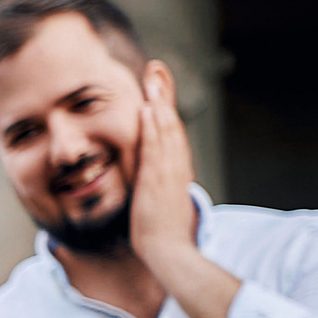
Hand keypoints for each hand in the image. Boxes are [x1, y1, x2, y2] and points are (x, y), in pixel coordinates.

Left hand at [128, 61, 198, 272]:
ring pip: (165, 128)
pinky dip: (154, 127)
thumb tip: (143, 182)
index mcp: (173, 168)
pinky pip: (156, 148)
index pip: (168, 131)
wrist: (167, 250)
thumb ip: (150, 186)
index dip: (162, 106)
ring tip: (153, 75)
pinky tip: (147, 109)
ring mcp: (168, 170)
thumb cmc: (158, 231)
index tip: (156, 86)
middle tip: (156, 67)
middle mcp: (174, 164)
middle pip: (169, 121)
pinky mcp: (158, 179)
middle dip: (163, 93)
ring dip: (159, 100)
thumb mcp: (153, 201)